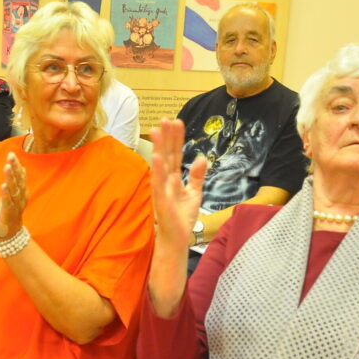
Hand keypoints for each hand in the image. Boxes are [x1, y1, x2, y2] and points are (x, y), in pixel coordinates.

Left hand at [0, 152, 27, 239]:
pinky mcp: (8, 214)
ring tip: (7, 167)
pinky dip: (6, 194)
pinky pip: (8, 202)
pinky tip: (3, 185)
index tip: (12, 154)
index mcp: (22, 193)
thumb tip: (22, 168)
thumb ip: (18, 183)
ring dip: (11, 178)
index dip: (17, 165)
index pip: (21, 177)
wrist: (10, 235)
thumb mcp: (14, 196)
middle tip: (11, 156)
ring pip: (14, 190)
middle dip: (14, 168)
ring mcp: (15, 206)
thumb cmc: (10, 214)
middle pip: (18, 181)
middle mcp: (21, 198)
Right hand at [150, 118, 205, 251]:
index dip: (177, 139)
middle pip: (167, 155)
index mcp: (173, 178)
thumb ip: (196, 176)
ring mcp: (161, 189)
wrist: (177, 239)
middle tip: (166, 119)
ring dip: (159, 147)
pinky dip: (157, 170)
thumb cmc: (182, 218)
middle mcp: (165, 181)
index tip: (178, 122)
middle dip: (166, 137)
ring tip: (157, 130)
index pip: (175, 154)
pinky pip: (158, 183)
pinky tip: (157, 157)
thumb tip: (201, 157)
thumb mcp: (194, 193)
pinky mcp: (161, 200)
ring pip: (160, 165)